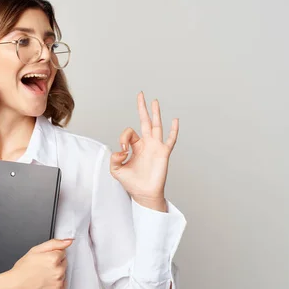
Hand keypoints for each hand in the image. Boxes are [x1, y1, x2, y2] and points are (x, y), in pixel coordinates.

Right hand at [7, 238, 73, 288]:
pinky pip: (63, 284)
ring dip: (56, 274)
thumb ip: (54, 243)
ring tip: (42, 276)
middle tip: (42, 267)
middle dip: (55, 263)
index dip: (52, 254)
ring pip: (63, 273)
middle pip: (64, 262)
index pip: (62, 252)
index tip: (44, 259)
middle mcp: (58, 271)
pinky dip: (56, 284)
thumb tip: (68, 241)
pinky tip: (46, 283)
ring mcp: (59, 283)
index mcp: (53, 258)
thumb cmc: (22, 270)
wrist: (15, 287)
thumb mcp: (35, 250)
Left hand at [110, 91, 179, 210]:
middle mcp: (146, 144)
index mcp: (135, 146)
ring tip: (154, 101)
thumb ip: (114, 159)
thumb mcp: (116, 170)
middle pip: (144, 121)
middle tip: (141, 94)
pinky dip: (173, 130)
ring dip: (155, 113)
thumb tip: (122, 150)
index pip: (129, 133)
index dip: (123, 139)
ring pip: (156, 126)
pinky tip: (175, 120)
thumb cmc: (131, 182)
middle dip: (142, 108)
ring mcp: (155, 147)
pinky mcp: (163, 153)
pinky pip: (170, 139)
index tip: (123, 151)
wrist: (144, 194)